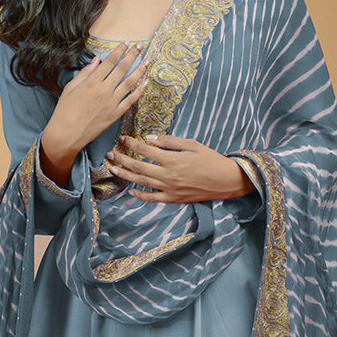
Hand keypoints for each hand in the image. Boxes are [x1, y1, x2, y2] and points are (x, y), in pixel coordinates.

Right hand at [50, 42, 148, 151]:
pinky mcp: (115, 115)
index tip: (125, 43)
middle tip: (139, 47)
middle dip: (132, 56)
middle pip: (122, 69)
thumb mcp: (70, 88)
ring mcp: (111, 103)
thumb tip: (97, 60)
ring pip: (129, 83)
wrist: (66, 135)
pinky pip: (130, 101)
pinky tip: (145, 83)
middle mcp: (103, 91)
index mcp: (91, 82)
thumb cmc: (65, 111)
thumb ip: (85, 73)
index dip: (119, 51)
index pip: (109, 62)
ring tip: (146, 62)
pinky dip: (139, 91)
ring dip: (139, 71)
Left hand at [106, 134, 256, 202]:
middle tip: (110, 154)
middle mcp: (168, 175)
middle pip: (139, 166)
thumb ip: (170, 142)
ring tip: (114, 169)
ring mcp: (169, 188)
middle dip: (122, 159)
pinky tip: (131, 191)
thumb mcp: (192, 144)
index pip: (145, 150)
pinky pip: (153, 198)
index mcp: (172, 159)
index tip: (123, 138)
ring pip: (142, 182)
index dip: (132, 143)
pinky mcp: (173, 198)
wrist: (225, 180)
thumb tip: (150, 139)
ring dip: (126, 175)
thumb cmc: (210, 159)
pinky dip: (141, 195)